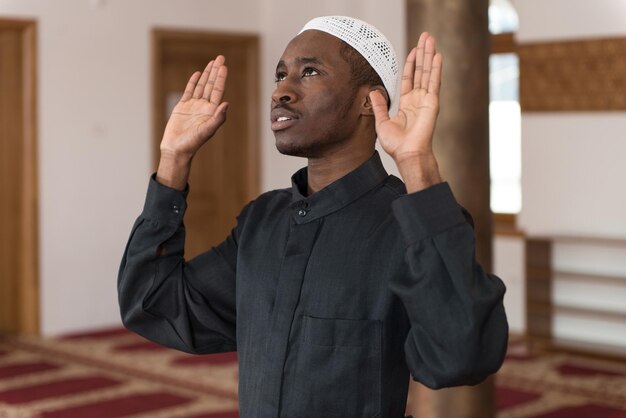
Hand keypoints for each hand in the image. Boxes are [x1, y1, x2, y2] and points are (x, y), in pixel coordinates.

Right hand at [160, 56, 228, 160]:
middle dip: (215, 71)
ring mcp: (193, 106)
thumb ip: (218, 118)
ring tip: (212, 62)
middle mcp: (204, 107)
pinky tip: (198, 74)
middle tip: (220, 57)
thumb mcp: (207, 131)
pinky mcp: (182, 107)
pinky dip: (193, 82)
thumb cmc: (192, 143)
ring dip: (206, 74)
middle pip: (211, 85)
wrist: (176, 149)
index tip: (223, 66)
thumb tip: (226, 104)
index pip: (218, 91)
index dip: (221, 78)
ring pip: (201, 86)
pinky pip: (189, 91)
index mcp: (211, 111)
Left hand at [370, 33, 442, 191]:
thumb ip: (379, 105)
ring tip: (431, 39)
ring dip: (429, 55)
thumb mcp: (381, 122)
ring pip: (428, 72)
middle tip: (426, 36)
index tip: (414, 50)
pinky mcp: (432, 102)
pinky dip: (436, 68)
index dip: (411, 63)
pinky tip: (437, 55)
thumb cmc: (396, 144)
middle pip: (421, 70)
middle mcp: (418, 99)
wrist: (407, 154)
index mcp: (407, 104)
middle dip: (423, 53)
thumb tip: (373, 91)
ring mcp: (426, 99)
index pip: (410, 78)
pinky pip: (434, 82)